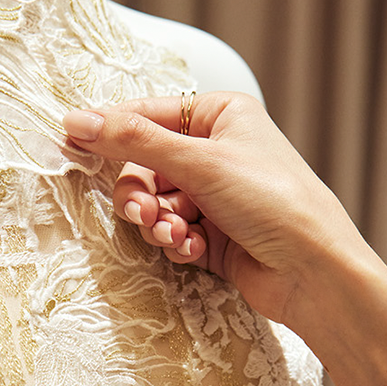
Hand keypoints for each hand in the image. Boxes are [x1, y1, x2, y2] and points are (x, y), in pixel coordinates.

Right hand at [63, 92, 377, 341]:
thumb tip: (78, 120)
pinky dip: (175, 241)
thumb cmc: (276, 203)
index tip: (72, 142)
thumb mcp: (200, 162)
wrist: (314, 271)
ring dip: (157, 221)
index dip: (110, 130)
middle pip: (145, 166)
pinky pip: (172, 230)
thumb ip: (134, 141)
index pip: (148, 114)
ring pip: (155, 203)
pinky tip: (191, 249)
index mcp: (221, 115)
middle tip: (142, 212)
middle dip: (140, 193)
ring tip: (174, 235)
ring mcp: (214, 195)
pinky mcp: (213, 234)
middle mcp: (217, 151)